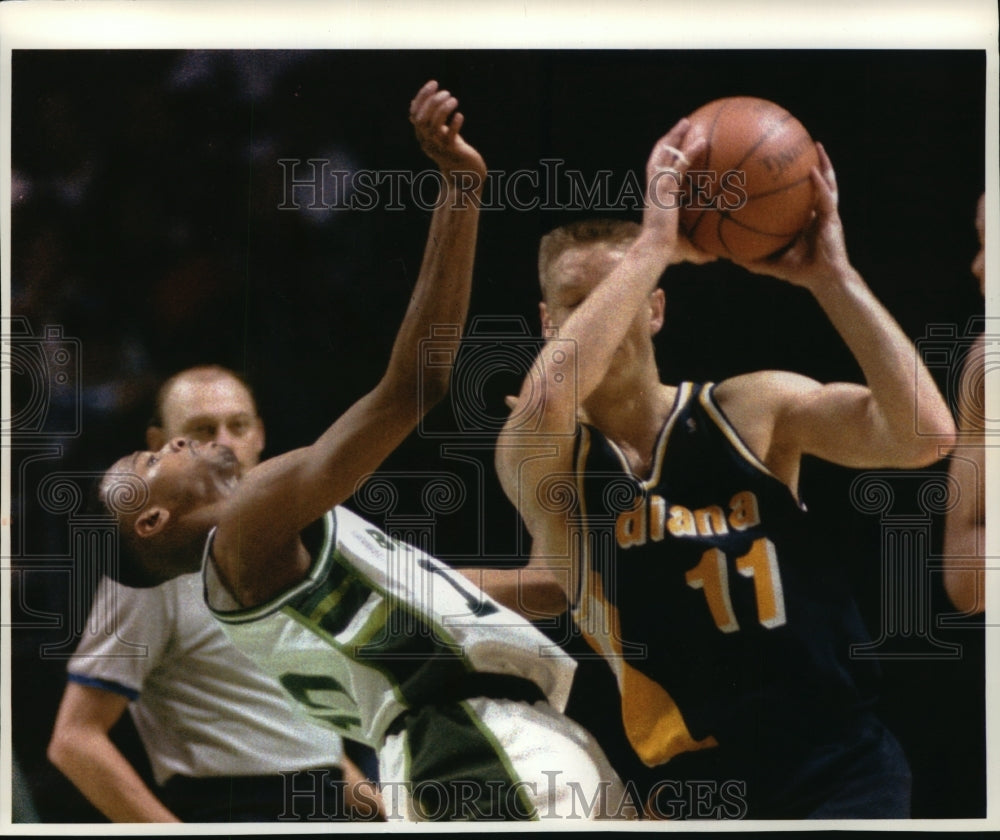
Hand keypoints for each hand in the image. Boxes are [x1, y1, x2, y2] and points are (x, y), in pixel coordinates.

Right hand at [409, 80, 486, 180]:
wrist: (465, 173)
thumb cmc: (452, 149)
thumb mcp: (438, 133)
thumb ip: (429, 119)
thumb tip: (415, 101)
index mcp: (422, 136)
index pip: (415, 114)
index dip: (422, 97)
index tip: (434, 83)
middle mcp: (427, 142)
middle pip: (422, 120)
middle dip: (432, 102)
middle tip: (446, 92)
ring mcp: (439, 148)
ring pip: (434, 127)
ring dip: (443, 110)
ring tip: (454, 100)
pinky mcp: (452, 153)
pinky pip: (450, 137)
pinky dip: (454, 125)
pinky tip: (460, 116)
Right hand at [640, 118, 706, 257]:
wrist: (654, 250)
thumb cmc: (666, 253)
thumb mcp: (685, 248)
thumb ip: (700, 250)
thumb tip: (715, 258)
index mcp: (655, 198)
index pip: (659, 172)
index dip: (666, 158)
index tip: (676, 147)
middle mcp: (653, 188)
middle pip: (657, 156)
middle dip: (668, 139)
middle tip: (682, 125)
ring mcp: (656, 186)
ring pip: (663, 154)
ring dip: (674, 137)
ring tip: (686, 122)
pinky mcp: (663, 189)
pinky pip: (678, 165)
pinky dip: (689, 153)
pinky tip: (702, 142)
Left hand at [733, 143, 851, 288]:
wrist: (824, 280)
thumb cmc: (801, 272)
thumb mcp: (772, 263)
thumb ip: (753, 259)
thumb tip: (729, 257)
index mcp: (804, 219)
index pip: (797, 196)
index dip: (791, 182)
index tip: (776, 166)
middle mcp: (816, 213)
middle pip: (814, 183)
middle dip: (808, 164)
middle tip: (796, 146)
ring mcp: (827, 214)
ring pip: (827, 183)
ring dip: (823, 164)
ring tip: (815, 146)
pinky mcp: (833, 218)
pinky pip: (825, 198)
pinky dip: (819, 184)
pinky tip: (812, 172)